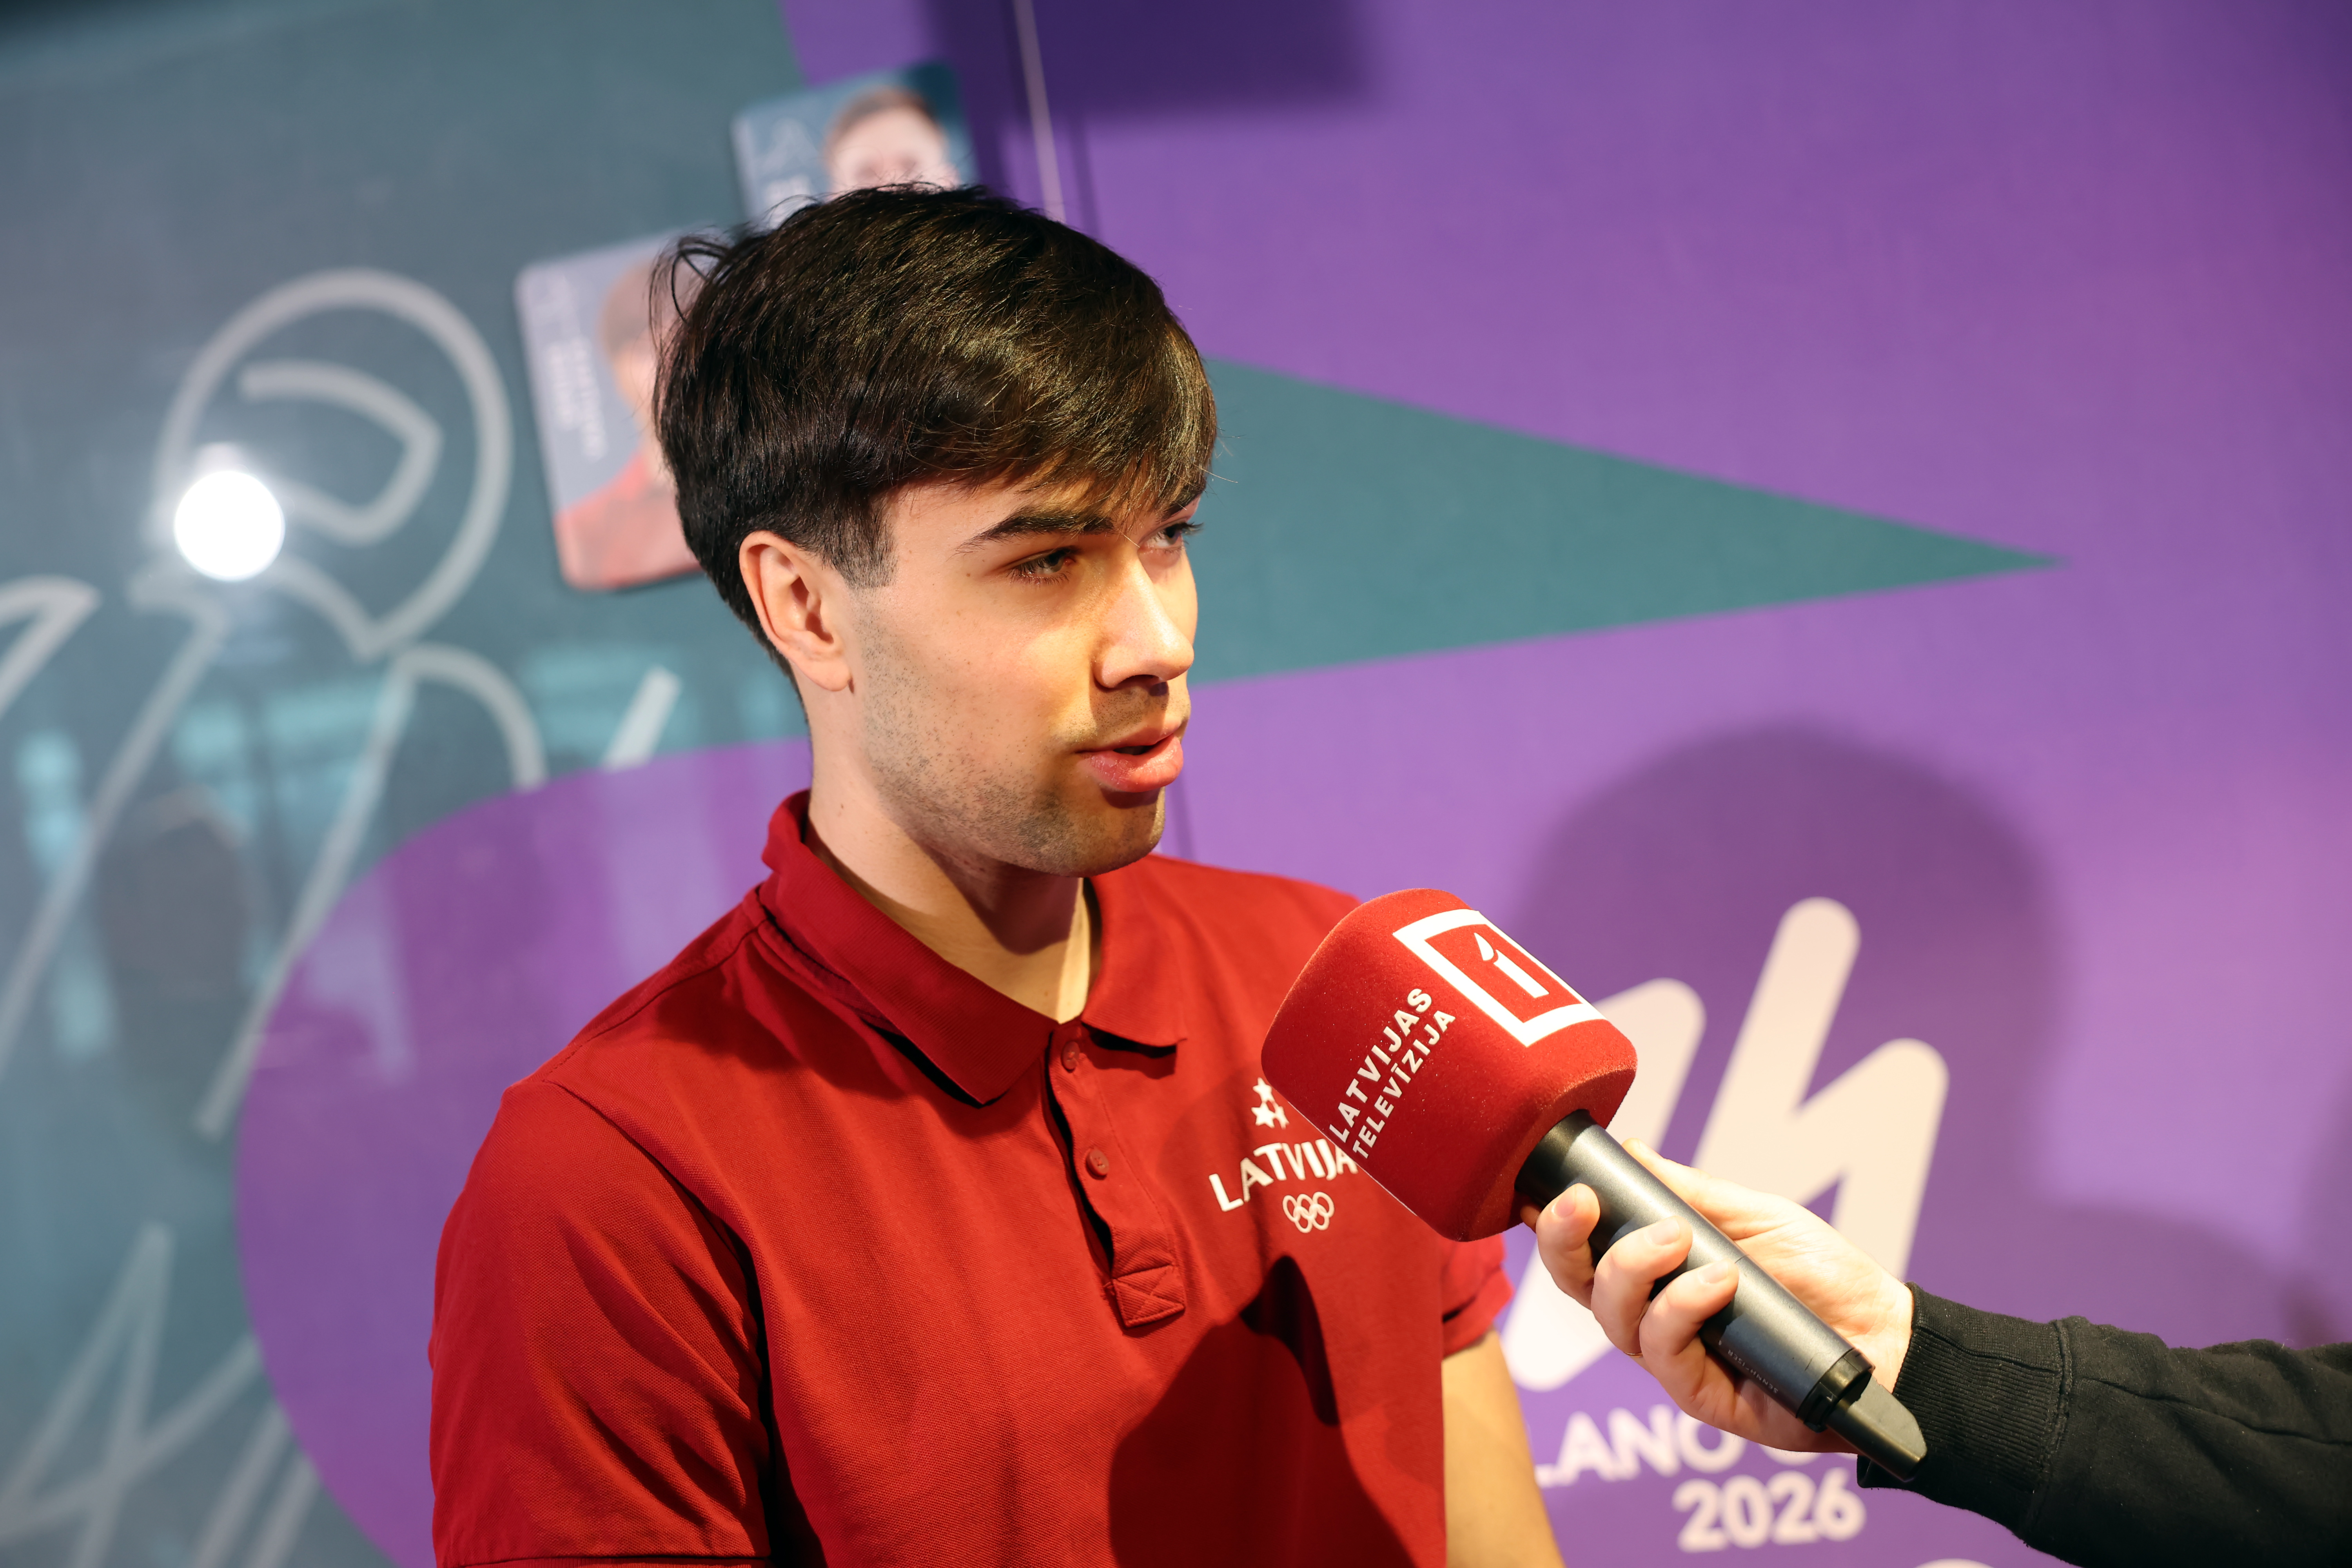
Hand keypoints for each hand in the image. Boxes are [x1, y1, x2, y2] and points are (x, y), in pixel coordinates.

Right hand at [1513, 1142, 1914, 1455]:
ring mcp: (1673, 1359)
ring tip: (1680, 1239)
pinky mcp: (1699, 1395)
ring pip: (1613, 1320)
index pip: (1584, 1250)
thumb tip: (1629, 1151)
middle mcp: (1652, 1315)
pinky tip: (1718, 1284)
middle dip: (1564, 1241)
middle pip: (1577, 1286)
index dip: (1552, 1223)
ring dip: (1634, 1269)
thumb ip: (1690, 1191)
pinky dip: (1682, 1309)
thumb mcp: (1754, 1214)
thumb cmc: (1821, 1275)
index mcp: (1656, 1272)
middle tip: (1583, 1202)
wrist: (1884, 1336)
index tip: (1547, 1184)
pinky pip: (1663, 1354)